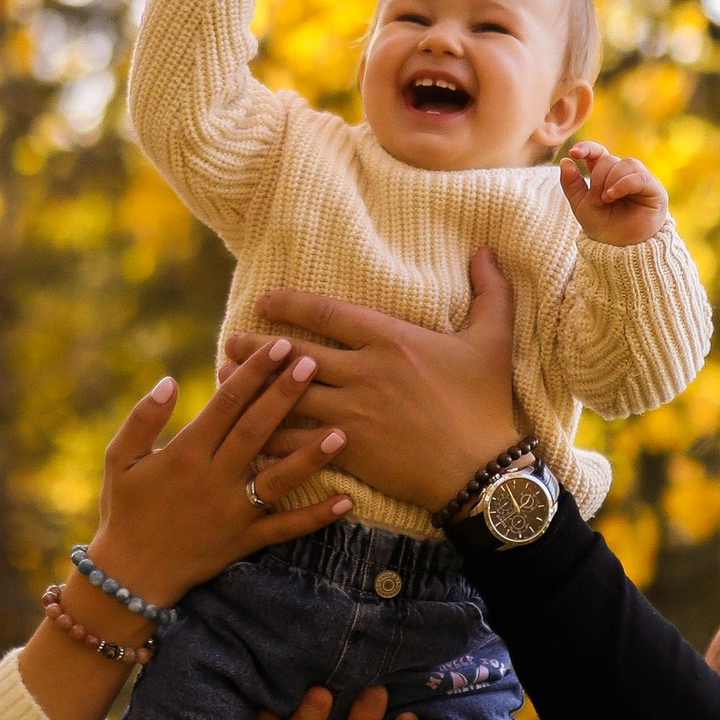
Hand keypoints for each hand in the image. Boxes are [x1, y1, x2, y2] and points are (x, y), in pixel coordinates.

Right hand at [19, 347, 350, 719]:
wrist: (130, 575)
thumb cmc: (124, 508)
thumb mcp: (119, 459)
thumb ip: (143, 418)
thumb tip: (171, 380)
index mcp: (184, 455)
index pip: (225, 405)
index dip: (253, 374)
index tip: (280, 347)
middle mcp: (212, 481)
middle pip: (256, 431)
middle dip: (285, 396)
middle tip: (313, 364)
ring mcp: (232, 513)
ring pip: (277, 479)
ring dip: (310, 455)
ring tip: (341, 431)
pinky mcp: (245, 540)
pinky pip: (285, 528)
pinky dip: (316, 516)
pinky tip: (346, 500)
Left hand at [223, 248, 522, 516]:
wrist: (481, 471)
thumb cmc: (487, 404)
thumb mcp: (494, 340)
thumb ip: (490, 290)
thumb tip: (486, 248)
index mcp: (390, 338)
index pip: (325, 312)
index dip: (289, 303)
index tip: (264, 301)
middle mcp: (363, 371)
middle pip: (294, 354)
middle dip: (257, 348)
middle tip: (230, 341)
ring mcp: (351, 412)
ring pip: (286, 396)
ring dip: (251, 389)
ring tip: (224, 380)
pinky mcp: (347, 450)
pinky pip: (294, 440)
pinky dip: (266, 435)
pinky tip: (244, 431)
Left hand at [561, 142, 668, 245]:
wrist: (620, 249)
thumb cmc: (603, 227)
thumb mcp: (581, 205)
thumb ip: (571, 184)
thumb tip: (565, 160)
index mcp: (605, 175)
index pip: (598, 152)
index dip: (587, 148)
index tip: (574, 153)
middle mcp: (623, 174)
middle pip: (609, 159)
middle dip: (597, 178)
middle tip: (596, 201)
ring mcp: (640, 180)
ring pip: (625, 163)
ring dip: (610, 180)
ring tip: (606, 199)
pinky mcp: (654, 190)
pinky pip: (639, 177)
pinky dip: (623, 183)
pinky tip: (613, 195)